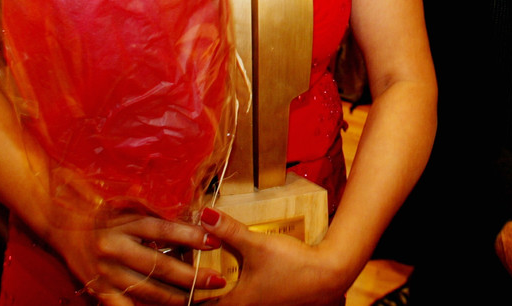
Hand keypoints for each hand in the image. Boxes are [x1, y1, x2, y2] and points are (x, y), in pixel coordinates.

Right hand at [47, 207, 223, 305]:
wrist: (62, 224)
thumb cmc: (103, 212)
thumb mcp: (128, 207)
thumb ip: (156, 214)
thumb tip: (196, 219)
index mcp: (124, 223)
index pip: (164, 230)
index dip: (191, 237)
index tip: (215, 242)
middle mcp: (114, 248)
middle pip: (159, 265)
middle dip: (191, 276)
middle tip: (216, 280)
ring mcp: (105, 271)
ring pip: (146, 290)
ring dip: (175, 297)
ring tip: (196, 299)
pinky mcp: (98, 288)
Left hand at [202, 207, 346, 305]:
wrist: (330, 274)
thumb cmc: (292, 264)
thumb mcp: (257, 243)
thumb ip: (230, 230)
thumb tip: (204, 214)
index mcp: (238, 303)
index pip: (203, 305)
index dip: (192, 294)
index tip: (182, 282)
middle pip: (218, 303)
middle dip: (207, 288)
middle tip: (197, 270)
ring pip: (235, 300)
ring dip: (226, 288)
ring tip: (216, 270)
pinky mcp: (275, 303)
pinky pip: (249, 298)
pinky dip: (241, 288)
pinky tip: (244, 272)